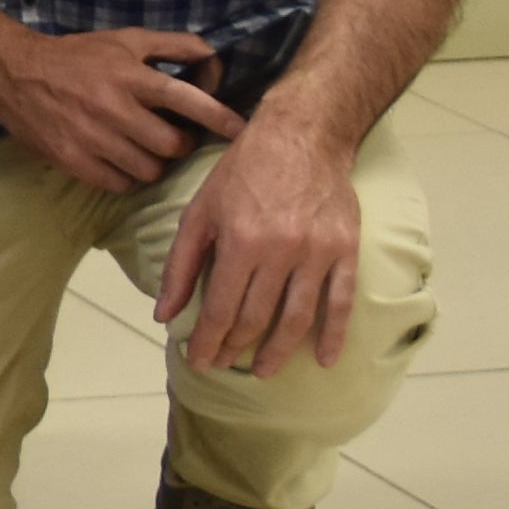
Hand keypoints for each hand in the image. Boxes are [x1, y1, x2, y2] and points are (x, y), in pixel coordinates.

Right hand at [0, 23, 238, 196]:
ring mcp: (92, 137)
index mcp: (131, 76)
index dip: (219, 117)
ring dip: (154, 163)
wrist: (14, 73)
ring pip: (149, 169)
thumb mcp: (125, 39)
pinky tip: (118, 160)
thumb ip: (174, 44)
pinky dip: (126, 176)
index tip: (240, 131)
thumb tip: (214, 58)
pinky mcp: (72, 159)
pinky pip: (119, 183)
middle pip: (172, 145)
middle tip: (171, 137)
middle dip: (180, 144)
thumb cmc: (78, 55)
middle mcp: (114, 108)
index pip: (187, 99)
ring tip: (143, 149)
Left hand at [162, 115, 365, 376]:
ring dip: (278, 351)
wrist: (303, 137)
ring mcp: (317, 252)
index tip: (199, 361)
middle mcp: (280, 251)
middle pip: (255, 316)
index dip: (208, 340)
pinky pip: (341, 301)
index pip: (220, 308)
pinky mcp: (345, 250)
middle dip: (235, 347)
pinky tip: (324, 358)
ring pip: (296, 316)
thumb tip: (163, 313)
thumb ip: (181, 265)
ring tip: (261, 371)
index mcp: (239, 241)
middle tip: (223, 366)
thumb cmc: (243, 172)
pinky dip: (334, 333)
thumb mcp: (199, 211)